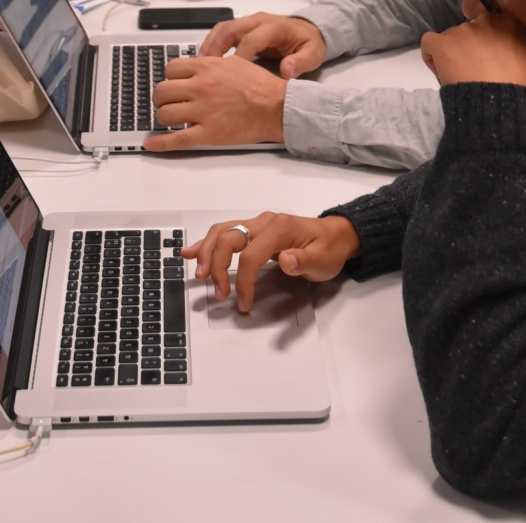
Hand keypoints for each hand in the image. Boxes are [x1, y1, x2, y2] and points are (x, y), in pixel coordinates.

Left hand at [146, 55, 286, 150]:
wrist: (276, 107)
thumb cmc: (260, 86)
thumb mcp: (233, 63)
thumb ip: (210, 64)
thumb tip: (195, 66)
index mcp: (206, 68)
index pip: (170, 69)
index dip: (169, 78)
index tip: (173, 83)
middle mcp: (200, 87)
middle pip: (162, 91)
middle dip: (162, 98)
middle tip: (168, 102)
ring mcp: (202, 111)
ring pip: (164, 114)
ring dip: (164, 117)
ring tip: (170, 118)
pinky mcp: (207, 133)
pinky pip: (176, 139)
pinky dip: (160, 143)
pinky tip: (150, 144)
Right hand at [182, 211, 360, 311]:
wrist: (335, 235)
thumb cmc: (328, 250)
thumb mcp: (323, 260)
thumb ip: (304, 261)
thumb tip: (284, 260)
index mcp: (279, 228)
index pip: (250, 254)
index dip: (243, 280)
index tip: (243, 302)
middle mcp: (263, 222)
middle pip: (229, 237)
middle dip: (217, 265)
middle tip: (218, 293)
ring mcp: (256, 223)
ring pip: (222, 231)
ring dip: (206, 252)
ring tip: (197, 274)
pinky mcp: (252, 229)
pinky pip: (224, 232)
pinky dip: (205, 242)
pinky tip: (189, 252)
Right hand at [198, 12, 326, 77]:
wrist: (309, 30)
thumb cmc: (309, 44)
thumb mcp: (313, 54)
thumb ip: (301, 62)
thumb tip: (286, 70)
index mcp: (275, 26)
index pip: (252, 39)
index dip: (240, 56)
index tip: (232, 75)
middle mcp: (259, 20)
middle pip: (231, 28)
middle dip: (217, 47)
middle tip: (206, 67)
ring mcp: (249, 22)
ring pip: (223, 28)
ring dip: (210, 44)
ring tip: (200, 64)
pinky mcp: (243, 27)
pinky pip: (223, 32)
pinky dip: (212, 44)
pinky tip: (206, 61)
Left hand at [421, 13, 525, 95]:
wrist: (502, 105)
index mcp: (513, 22)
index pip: (496, 25)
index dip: (495, 44)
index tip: (501, 63)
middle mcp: (486, 20)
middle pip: (474, 32)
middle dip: (476, 50)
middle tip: (485, 75)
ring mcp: (461, 30)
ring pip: (452, 41)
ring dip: (456, 57)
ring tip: (469, 80)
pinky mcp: (440, 42)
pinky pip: (429, 45)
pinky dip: (432, 59)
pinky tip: (446, 75)